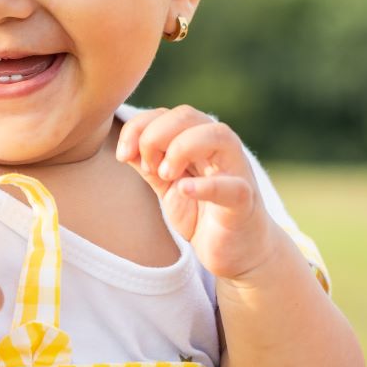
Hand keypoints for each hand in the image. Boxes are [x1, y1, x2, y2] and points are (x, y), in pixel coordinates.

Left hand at [115, 105, 278, 280]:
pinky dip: (206, 185)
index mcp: (198, 139)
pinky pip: (231, 186)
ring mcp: (236, 171)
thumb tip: (124, 148)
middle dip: (155, 136)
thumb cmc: (201, 213)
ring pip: (216, 135)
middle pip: (187, 115)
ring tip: (165, 176)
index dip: (138, 127)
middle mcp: (219, 147)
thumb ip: (148, 165)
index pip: (165, 114)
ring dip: (181, 149)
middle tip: (147, 168)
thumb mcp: (166, 186)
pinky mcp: (244, 202)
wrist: (236, 253)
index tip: (122, 155)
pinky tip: (184, 189)